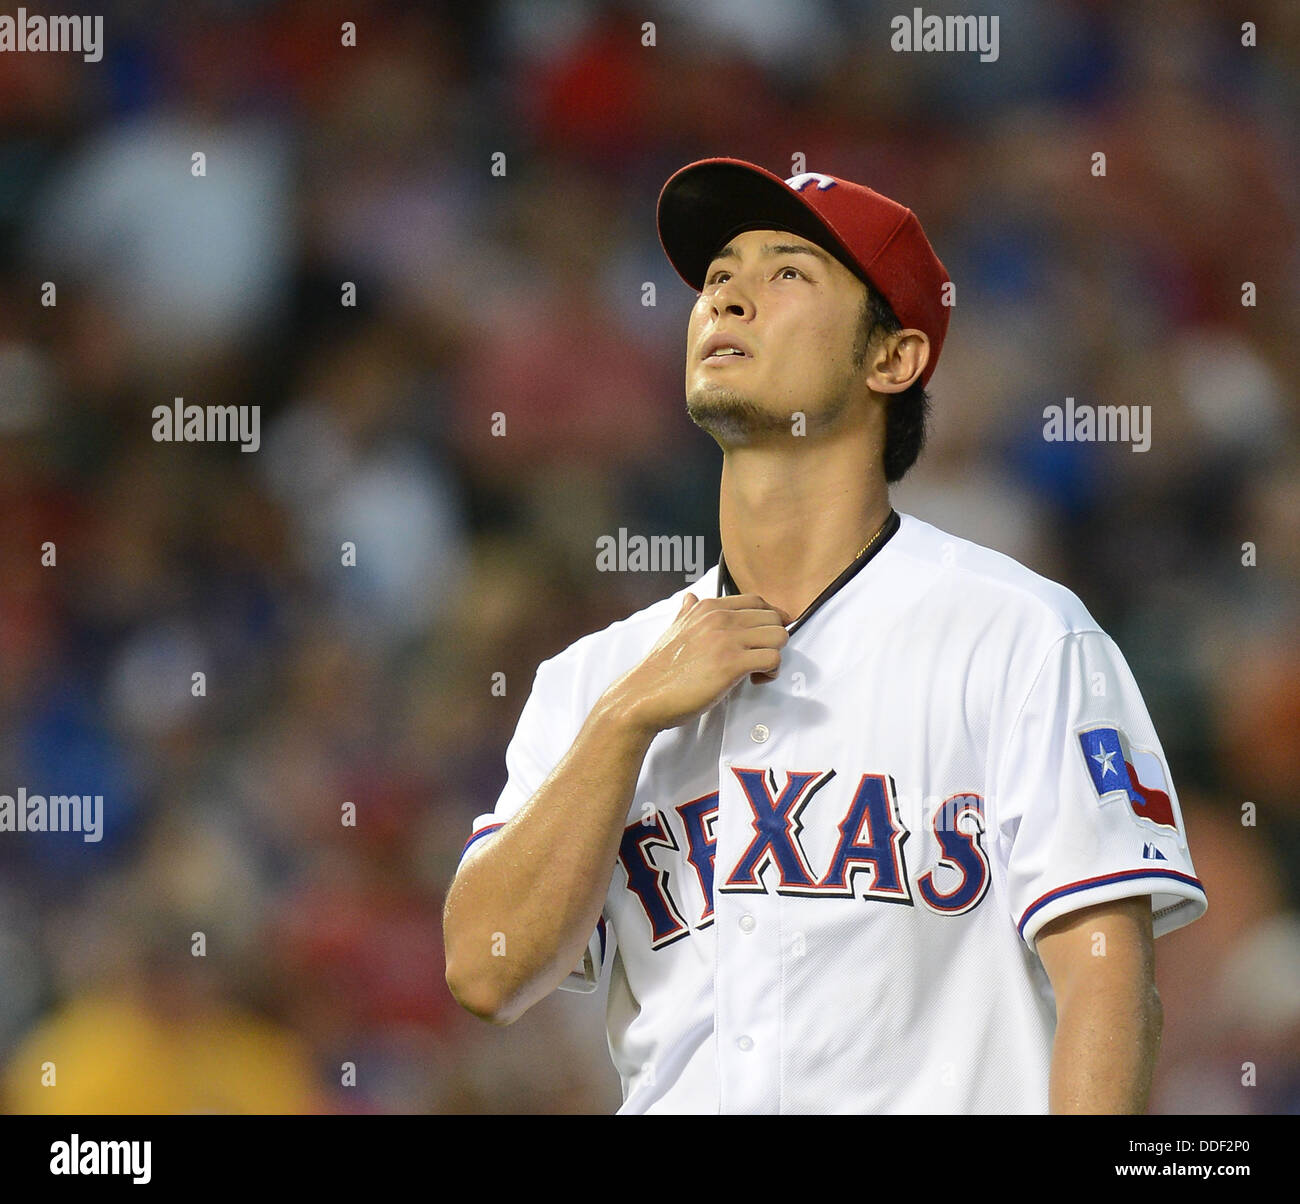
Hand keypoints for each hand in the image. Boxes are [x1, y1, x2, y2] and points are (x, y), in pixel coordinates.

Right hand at [605, 593, 789, 735]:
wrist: (644, 694)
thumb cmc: (661, 668)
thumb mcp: (674, 629)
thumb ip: (687, 612)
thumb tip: (690, 597)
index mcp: (708, 608)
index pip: (757, 601)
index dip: (768, 620)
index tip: (764, 637)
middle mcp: (720, 618)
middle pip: (774, 618)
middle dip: (773, 640)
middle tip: (759, 657)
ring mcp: (726, 639)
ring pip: (779, 636)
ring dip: (775, 656)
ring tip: (758, 670)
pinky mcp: (732, 663)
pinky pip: (773, 659)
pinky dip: (771, 672)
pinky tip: (755, 680)